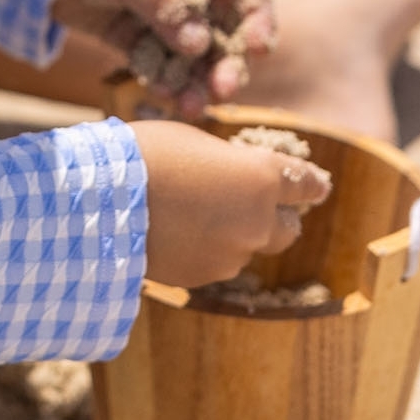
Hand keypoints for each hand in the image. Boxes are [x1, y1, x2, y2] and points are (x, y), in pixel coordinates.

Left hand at [52, 0, 275, 113]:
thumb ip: (165, 3)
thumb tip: (198, 45)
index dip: (259, 14)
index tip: (259, 48)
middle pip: (223, 26)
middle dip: (227, 59)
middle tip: (225, 89)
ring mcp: (158, 11)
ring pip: (191, 52)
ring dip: (198, 79)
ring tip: (195, 105)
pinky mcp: (130, 33)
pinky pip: (157, 61)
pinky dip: (164, 80)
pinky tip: (167, 98)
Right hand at [136, 120, 332, 287]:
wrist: (102, 203)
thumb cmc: (146, 156)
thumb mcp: (194, 142)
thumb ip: (226, 163)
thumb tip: (232, 175)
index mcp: (261, 178)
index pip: (305, 184)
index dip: (312, 183)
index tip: (317, 185)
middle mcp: (258, 222)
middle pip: (288, 228)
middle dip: (276, 216)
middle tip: (253, 203)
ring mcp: (233, 254)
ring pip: (247, 247)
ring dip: (234, 233)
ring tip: (195, 216)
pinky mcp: (205, 276)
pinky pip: (216, 262)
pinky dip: (206, 249)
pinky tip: (177, 233)